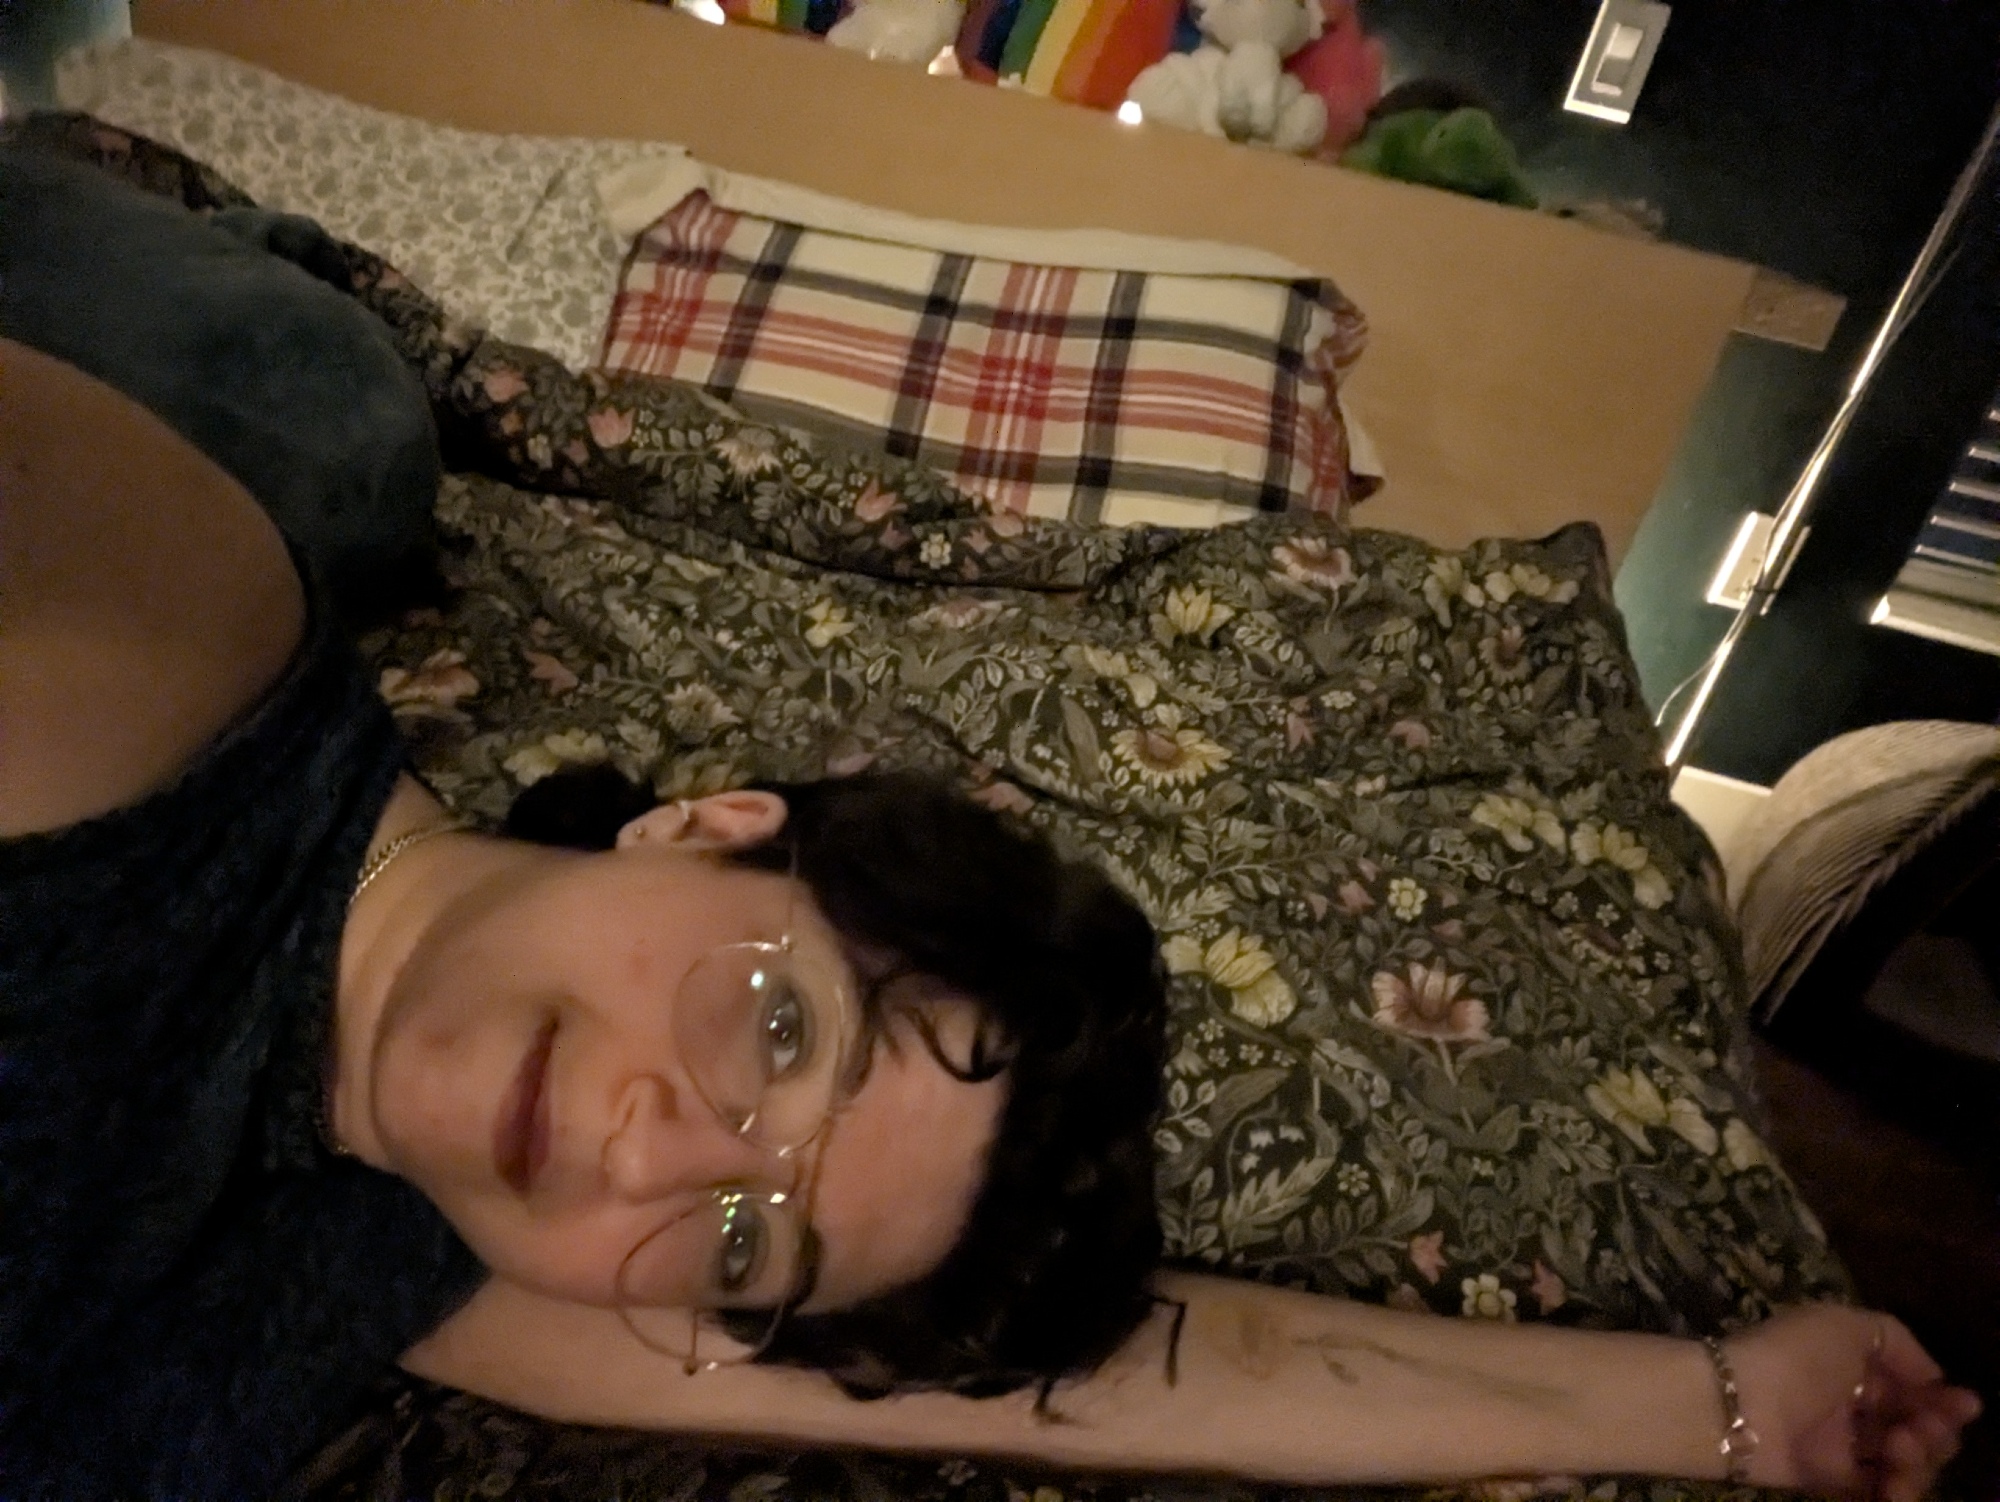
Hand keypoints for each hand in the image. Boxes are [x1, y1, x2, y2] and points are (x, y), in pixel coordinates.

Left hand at [1726, 1305, 1981, 1501]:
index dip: (1942, 1398)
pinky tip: (1897, 1489)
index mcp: (1853, 1363)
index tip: (1965, 1407)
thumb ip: (1896, 1340)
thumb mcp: (1847, 1325)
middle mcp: (1850, 1403)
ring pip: (1904, 1462)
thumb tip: (1934, 1374)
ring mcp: (1841, 1444)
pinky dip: (1897, 1494)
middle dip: (1935, 1432)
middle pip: (1915, 1426)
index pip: (1911, 1386)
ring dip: (1919, 1462)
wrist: (1739, 1406)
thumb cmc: (1796, 1357)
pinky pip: (1878, 1491)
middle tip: (1920, 1432)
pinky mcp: (1831, 1480)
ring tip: (1901, 1452)